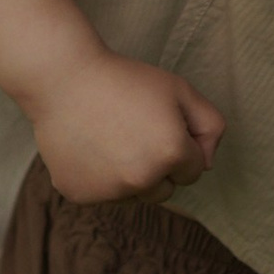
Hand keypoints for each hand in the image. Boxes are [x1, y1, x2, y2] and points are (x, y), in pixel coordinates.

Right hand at [27, 47, 224, 205]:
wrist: (64, 78)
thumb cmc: (124, 80)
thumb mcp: (179, 89)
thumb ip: (210, 125)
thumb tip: (206, 164)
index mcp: (170, 153)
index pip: (194, 169)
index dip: (181, 144)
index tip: (160, 123)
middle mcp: (142, 179)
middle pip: (165, 189)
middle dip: (159, 167)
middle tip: (136, 131)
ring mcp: (109, 191)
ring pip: (134, 195)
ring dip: (130, 176)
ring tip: (111, 138)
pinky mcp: (80, 195)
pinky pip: (102, 195)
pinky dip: (99, 177)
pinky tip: (89, 146)